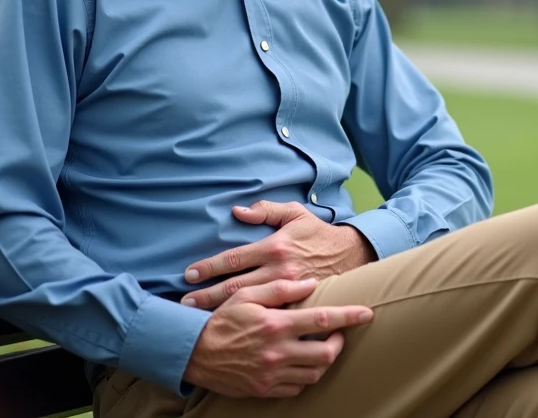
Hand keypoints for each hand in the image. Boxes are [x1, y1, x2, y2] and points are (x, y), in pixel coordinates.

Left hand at [182, 201, 376, 309]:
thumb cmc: (318, 233)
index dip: (209, 267)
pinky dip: (250, 322)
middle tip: (184, 304)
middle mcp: (278, 270)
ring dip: (221, 312)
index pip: (234, 258)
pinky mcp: (299, 306)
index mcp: (274, 246)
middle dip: (206, 296)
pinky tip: (233, 328)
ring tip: (198, 319)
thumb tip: (237, 211)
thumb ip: (266, 209)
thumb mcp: (295, 213)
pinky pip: (271, 316)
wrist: (353, 254)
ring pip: (248, 304)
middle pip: (235, 286)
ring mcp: (288, 292)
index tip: (189, 274)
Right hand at [183, 277, 373, 397]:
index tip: (368, 313)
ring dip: (324, 362)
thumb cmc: (222, 320)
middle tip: (338, 334)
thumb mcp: (246, 296)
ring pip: (314, 374)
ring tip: (322, 348)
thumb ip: (280, 289)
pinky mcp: (264, 390)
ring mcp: (271, 375)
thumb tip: (310, 284)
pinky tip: (301, 364)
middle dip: (339, 344)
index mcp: (276, 325)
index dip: (349, 316)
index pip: (323, 320)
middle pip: (326, 354)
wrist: (194, 353)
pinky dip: (305, 377)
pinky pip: (296, 389)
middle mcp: (277, 352)